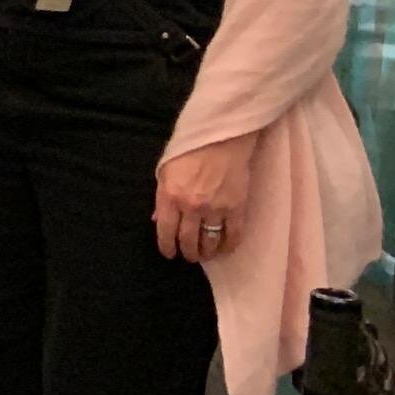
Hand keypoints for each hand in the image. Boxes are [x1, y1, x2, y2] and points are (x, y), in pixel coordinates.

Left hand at [154, 135, 253, 262]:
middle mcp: (191, 206)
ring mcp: (215, 208)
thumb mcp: (165, 171)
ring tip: (205, 254)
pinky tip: (225, 248)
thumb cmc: (188, 151)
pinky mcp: (236, 207)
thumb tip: (157, 220)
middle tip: (189, 256)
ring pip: (210, 241)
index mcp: (169, 196)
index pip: (165, 231)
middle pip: (188, 240)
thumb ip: (161, 197)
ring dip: (207, 253)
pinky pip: (233, 234)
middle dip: (187, 253)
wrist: (221, 138)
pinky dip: (229, 245)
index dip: (167, 247)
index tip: (169, 254)